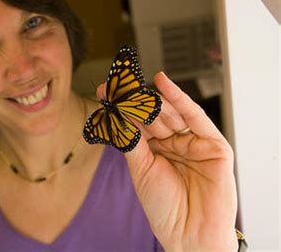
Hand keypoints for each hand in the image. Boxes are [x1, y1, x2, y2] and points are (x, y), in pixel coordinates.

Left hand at [97, 72, 237, 250]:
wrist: (190, 233)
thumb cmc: (164, 207)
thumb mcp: (141, 169)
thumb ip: (131, 139)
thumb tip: (115, 113)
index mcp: (155, 150)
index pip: (137, 122)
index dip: (121, 107)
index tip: (103, 91)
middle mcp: (173, 143)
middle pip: (152, 114)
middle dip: (133, 99)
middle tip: (115, 85)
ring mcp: (192, 142)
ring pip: (170, 113)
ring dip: (150, 99)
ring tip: (132, 88)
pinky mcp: (212, 144)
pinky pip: (194, 116)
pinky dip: (178, 98)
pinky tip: (162, 82)